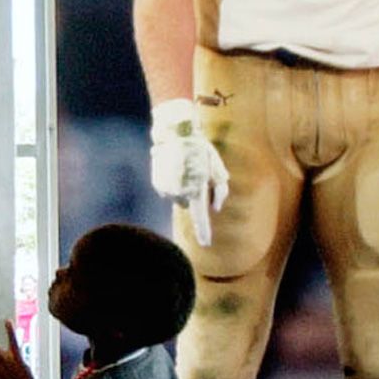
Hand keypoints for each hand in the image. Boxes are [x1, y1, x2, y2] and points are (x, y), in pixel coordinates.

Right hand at [149, 98, 228, 244]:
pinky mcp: (158, 185)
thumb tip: (215, 208)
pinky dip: (173, 183)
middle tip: (198, 174)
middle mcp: (180, 193)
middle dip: (195, 194)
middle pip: (190, 204)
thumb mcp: (217, 168)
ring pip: (179, 198)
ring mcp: (166, 191)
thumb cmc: (200, 150)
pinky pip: (169, 191)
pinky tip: (175, 167)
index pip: (201, 217)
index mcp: (197, 190)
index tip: (206, 244)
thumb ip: (220, 190)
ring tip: (185, 167)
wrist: (174, 134)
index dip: (203, 231)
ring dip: (184, 188)